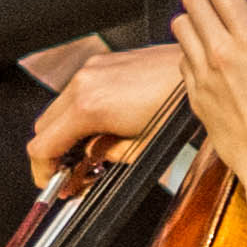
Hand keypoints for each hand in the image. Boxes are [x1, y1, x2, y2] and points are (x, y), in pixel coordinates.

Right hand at [20, 44, 185, 190]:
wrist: (203, 70)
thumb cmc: (181, 106)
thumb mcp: (142, 147)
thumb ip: (105, 156)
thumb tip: (89, 160)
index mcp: (88, 108)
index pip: (42, 146)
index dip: (43, 171)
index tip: (53, 183)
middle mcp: (83, 83)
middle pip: (44, 127)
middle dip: (54, 152)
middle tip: (74, 172)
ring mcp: (91, 69)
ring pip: (58, 108)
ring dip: (67, 130)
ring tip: (93, 148)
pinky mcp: (103, 62)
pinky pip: (76, 91)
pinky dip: (80, 111)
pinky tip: (103, 124)